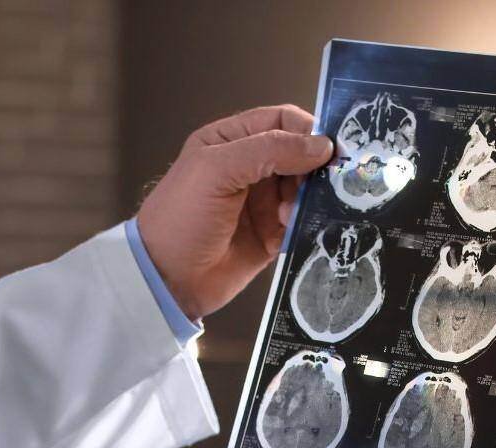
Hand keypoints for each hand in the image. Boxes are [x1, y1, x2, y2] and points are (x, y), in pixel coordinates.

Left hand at [136, 105, 331, 319]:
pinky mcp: (270, 235)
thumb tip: (321, 144)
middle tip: (316, 184)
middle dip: (312, 168)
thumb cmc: (180, 218)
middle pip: (299, 154)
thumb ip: (269, 149)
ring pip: (304, 189)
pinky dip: (303, 224)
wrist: (167, 280)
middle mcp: (248, 167)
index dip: (307, 129)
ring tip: (287, 214)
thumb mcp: (217, 169)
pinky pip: (301, 222)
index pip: (281, 120)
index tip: (328, 147)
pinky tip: (287, 230)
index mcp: (230, 141)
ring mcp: (261, 202)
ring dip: (306, 199)